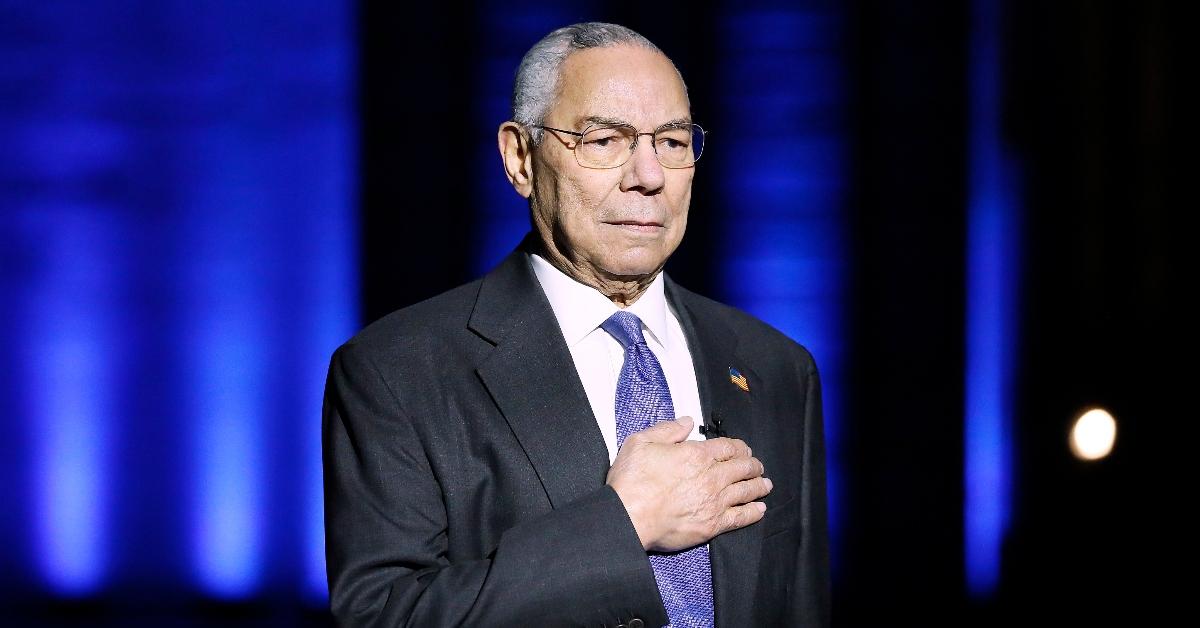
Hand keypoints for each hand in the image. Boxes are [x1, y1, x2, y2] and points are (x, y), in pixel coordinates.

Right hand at [606, 416, 771, 551]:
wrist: (628, 517)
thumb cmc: (631, 481)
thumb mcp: (641, 442)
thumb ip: (668, 430)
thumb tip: (687, 421)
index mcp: (696, 454)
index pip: (728, 447)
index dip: (740, 447)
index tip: (744, 450)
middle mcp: (711, 477)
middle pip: (742, 467)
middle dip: (753, 465)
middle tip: (758, 466)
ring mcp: (714, 502)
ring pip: (746, 491)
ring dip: (759, 486)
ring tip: (766, 484)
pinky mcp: (712, 525)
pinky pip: (741, 517)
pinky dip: (754, 512)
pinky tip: (760, 509)